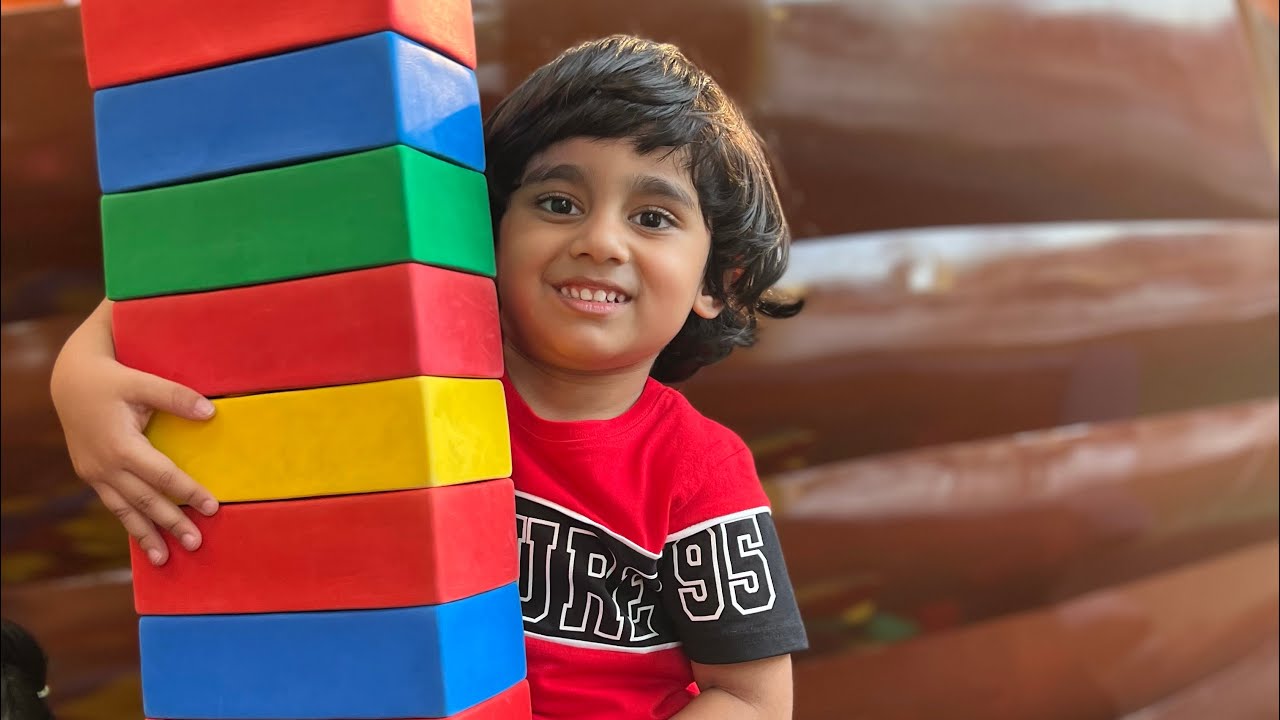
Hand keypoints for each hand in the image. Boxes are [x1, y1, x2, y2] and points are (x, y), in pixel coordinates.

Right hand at [51, 339, 218, 565]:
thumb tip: (211, 412)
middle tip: (196, 544)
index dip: (189, 492)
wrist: (69, 382)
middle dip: (170, 524)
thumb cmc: (112, 380)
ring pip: (124, 510)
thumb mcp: (142, 381)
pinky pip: (113, 504)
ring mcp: (95, 474)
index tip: (213, 507)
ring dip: (145, 535)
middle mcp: (105, 466)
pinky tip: (143, 538)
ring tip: (163, 559)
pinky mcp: (90, 475)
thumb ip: (176, 396)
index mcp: (121, 446)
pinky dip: (128, 522)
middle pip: (145, 501)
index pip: (163, 476)